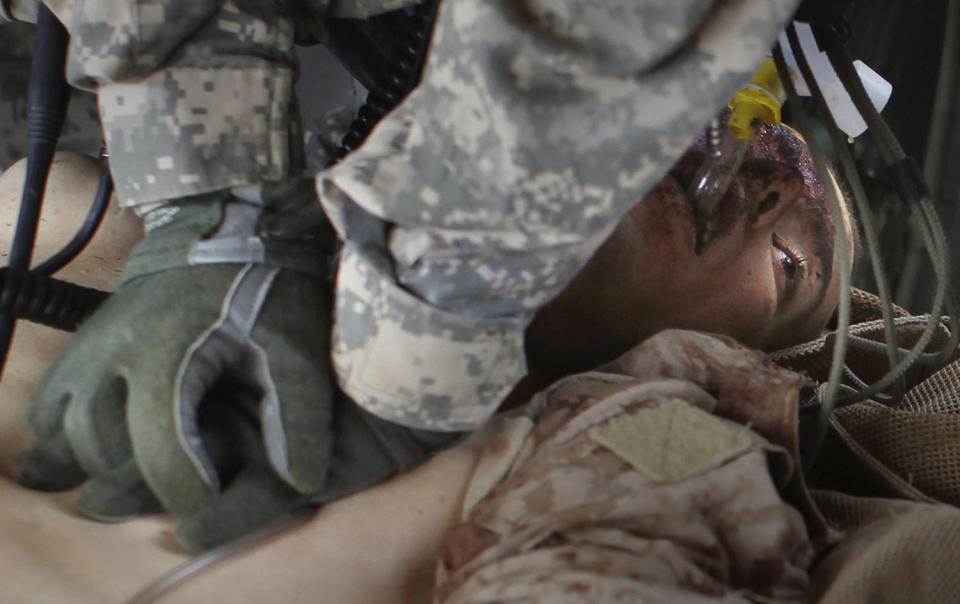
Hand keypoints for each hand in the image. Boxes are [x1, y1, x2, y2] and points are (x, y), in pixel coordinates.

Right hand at [15, 187, 338, 548]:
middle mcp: (116, 348)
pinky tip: (84, 449)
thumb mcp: (296, 347)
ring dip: (88, 460)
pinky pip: (46, 397)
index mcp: (170, 350)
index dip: (183, 486)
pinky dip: (56, 431)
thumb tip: (303, 482)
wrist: (230, 226)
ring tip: (128, 477)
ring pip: (58, 421)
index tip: (206, 504)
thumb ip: (299, 413)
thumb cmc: (267, 289)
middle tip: (171, 491)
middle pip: (96, 439)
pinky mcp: (82, 339)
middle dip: (131, 477)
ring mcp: (90, 342)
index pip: (159, 441)